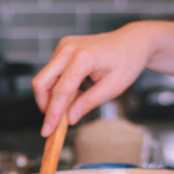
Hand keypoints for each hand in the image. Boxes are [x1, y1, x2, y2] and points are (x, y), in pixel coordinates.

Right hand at [31, 23, 155, 136]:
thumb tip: (69, 119)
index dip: (52, 114)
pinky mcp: (63, 48)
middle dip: (44, 105)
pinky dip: (57, 87)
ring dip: (51, 96)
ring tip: (72, 105)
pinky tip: (74, 92)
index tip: (47, 132)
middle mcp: (68, 49)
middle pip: (41, 82)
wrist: (132, 42)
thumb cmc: (127, 62)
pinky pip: (51, 72)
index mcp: (83, 57)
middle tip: (54, 122)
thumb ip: (88, 103)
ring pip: (44, 78)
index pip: (61, 91)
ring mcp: (64, 46)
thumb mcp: (112, 88)